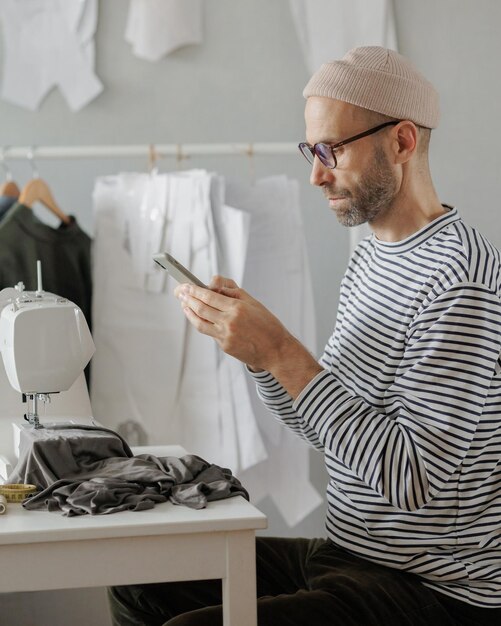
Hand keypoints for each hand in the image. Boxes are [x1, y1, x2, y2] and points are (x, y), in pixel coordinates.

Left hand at [174, 276, 322, 398]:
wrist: (277, 350)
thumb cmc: (268, 325)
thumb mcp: (253, 302)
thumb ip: (232, 292)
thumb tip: (213, 284)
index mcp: (237, 308)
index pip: (209, 296)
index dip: (194, 290)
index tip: (186, 286)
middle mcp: (229, 322)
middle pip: (201, 308)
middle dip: (187, 299)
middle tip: (179, 293)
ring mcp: (226, 336)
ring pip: (200, 323)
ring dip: (189, 312)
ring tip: (184, 305)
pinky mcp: (225, 346)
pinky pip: (210, 333)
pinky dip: (203, 324)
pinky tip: (198, 318)